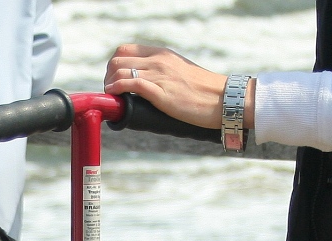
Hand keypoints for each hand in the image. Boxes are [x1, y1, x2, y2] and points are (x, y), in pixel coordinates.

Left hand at [104, 44, 254, 129]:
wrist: (223, 99)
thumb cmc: (205, 93)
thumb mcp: (181, 74)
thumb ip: (165, 74)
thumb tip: (151, 87)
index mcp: (162, 54)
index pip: (125, 50)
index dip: (114, 65)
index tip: (114, 80)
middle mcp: (157, 60)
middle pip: (117, 59)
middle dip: (108, 76)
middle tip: (111, 92)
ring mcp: (159, 74)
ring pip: (119, 70)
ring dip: (109, 85)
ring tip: (112, 98)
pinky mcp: (161, 92)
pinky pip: (129, 83)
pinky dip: (117, 90)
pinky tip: (116, 99)